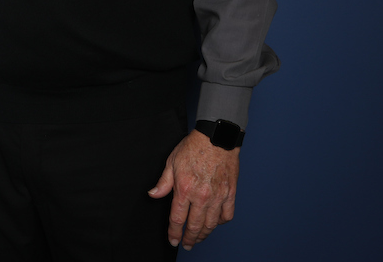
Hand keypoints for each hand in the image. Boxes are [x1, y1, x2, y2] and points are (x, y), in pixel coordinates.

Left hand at [147, 130, 238, 248]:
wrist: (216, 137)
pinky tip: (215, 222)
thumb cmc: (194, 147)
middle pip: (194, 226)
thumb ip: (163, 182)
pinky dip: (220, 222)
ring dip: (204, 234)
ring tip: (199, 238)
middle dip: (189, 239)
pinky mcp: (230, 193)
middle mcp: (201, 196)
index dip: (174, 233)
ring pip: (211, 224)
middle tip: (186, 244)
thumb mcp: (172, 162)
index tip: (173, 240)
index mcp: (184, 189)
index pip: (177, 219)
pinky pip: (227, 215)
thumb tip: (153, 194)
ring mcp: (218, 196)